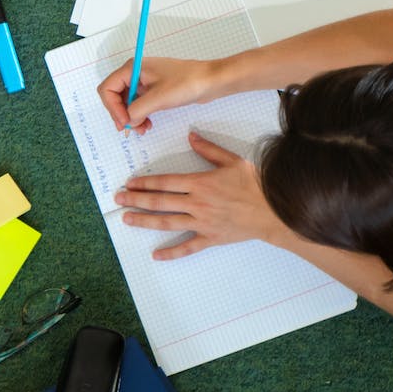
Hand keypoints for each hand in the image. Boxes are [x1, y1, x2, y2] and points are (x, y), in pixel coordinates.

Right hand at [97, 56, 221, 134]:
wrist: (211, 81)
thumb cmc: (186, 83)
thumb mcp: (158, 98)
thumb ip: (137, 110)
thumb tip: (127, 122)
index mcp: (131, 69)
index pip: (107, 88)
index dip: (112, 107)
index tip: (125, 122)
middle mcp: (135, 73)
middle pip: (114, 96)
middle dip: (121, 114)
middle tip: (132, 129)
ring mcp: (144, 82)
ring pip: (126, 103)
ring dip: (131, 117)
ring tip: (143, 129)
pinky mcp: (153, 90)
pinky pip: (138, 105)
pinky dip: (140, 115)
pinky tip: (147, 124)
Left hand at [113, 131, 281, 259]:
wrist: (274, 210)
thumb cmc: (255, 184)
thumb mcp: (232, 160)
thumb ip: (208, 149)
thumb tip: (191, 136)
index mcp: (199, 183)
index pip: (164, 182)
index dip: (144, 183)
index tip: (129, 183)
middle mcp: (196, 203)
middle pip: (159, 202)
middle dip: (136, 200)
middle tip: (118, 200)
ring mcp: (202, 222)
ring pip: (167, 222)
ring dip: (144, 221)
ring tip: (127, 219)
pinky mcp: (210, 238)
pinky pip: (188, 247)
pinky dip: (171, 253)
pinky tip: (156, 255)